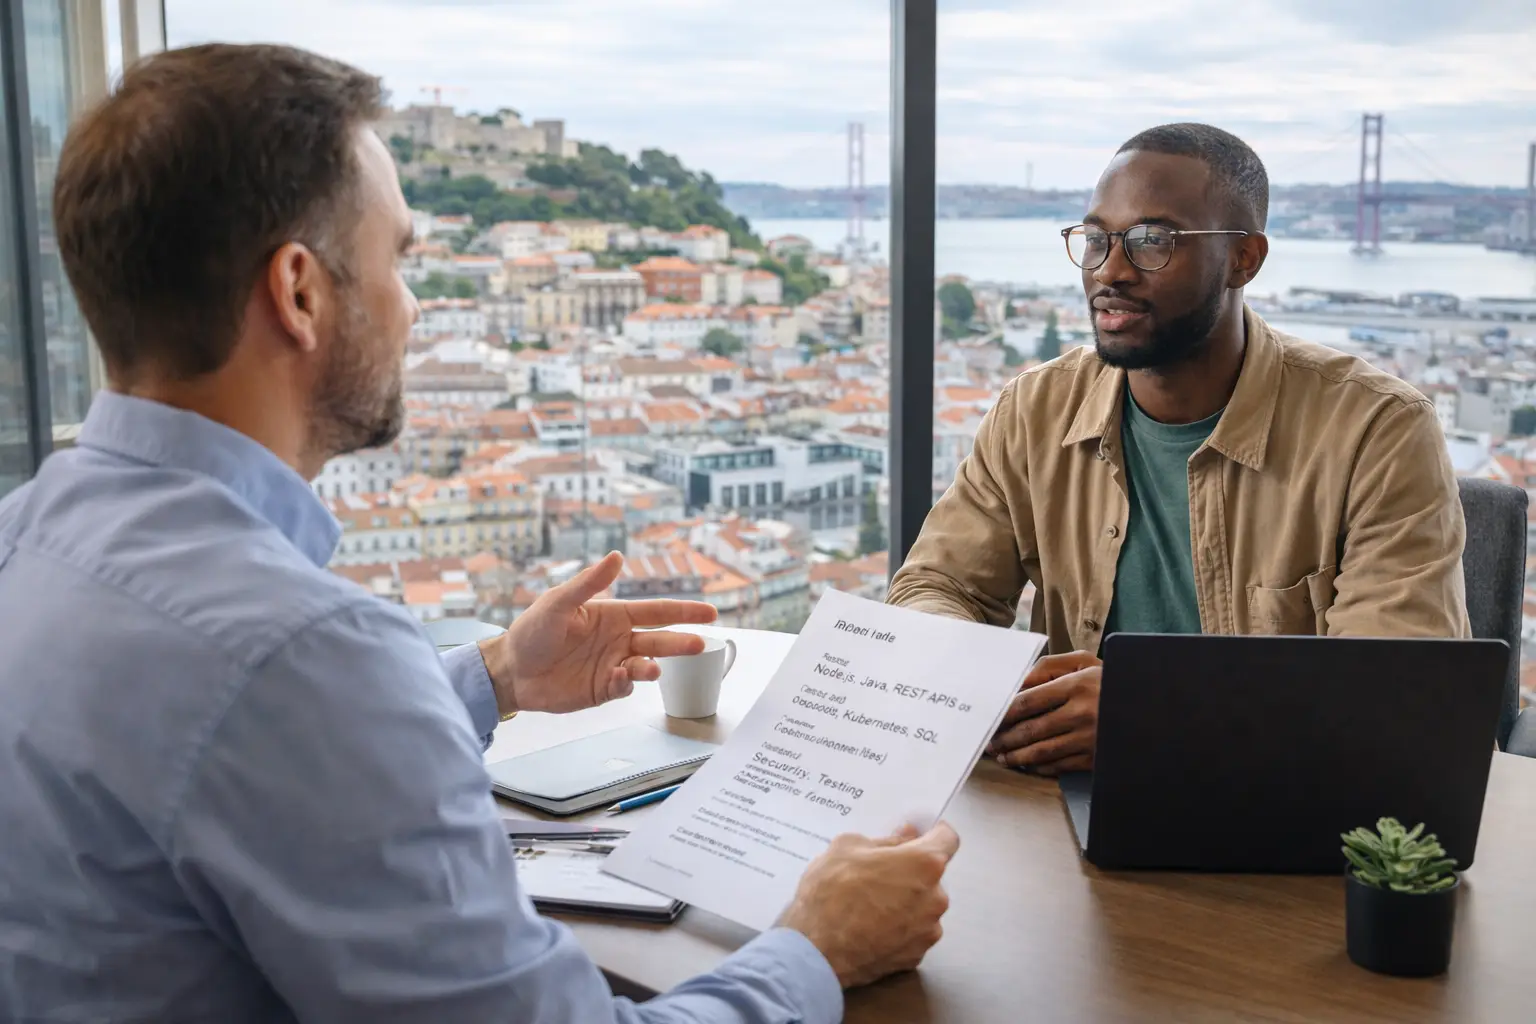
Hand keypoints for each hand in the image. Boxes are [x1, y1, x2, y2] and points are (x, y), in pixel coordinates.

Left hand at [477, 551, 717, 714]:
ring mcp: (612, 665)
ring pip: (646, 665)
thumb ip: (589, 584)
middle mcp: (618, 640)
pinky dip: (628, 683)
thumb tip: (617, 557)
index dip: (683, 612)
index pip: (655, 611)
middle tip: (701, 643)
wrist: (510, 671)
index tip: (710, 612)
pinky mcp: (603, 689)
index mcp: (613, 615)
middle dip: (681, 642)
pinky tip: (621, 678)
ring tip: (653, 668)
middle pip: (659, 639)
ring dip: (654, 666)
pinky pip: (625, 687)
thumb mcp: (559, 603)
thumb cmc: (532, 631)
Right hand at [777, 822, 958, 988]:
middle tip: (878, 874)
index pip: (948, 839)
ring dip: (906, 902)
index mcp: (924, 864)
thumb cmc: (830, 892)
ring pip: (923, 907)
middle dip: (911, 872)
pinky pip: (912, 933)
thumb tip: (907, 836)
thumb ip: (886, 840)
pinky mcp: (916, 956)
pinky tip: (870, 928)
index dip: (934, 833)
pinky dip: (898, 928)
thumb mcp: (848, 847)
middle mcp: (936, 898)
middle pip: (932, 877)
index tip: (920, 836)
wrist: (815, 951)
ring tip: (870, 906)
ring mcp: (927, 931)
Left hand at [986, 650, 1101, 773]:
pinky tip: (1027, 764)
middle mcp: (1082, 713)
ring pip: (1042, 751)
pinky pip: (1060, 765)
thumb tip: (1017, 684)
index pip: (1027, 702)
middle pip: (1031, 729)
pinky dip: (1039, 767)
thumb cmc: (1108, 679)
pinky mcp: (1096, 757)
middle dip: (1005, 738)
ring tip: (1003, 756)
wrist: (1149, 706)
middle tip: (990, 742)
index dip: (1003, 713)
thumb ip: (1047, 667)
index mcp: (1076, 685)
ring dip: (1017, 756)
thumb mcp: (1082, 662)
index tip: (990, 718)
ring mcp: (1090, 738)